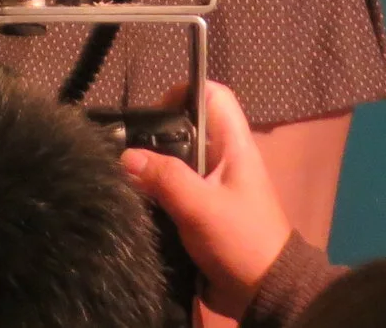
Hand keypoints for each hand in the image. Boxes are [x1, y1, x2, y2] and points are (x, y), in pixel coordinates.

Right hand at [122, 83, 294, 316]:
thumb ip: (165, 178)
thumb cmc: (240, 240)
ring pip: (176, 160)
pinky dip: (155, 192)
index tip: (152, 114)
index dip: (183, 92)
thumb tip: (125, 157)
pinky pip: (173, 189)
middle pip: (186, 126)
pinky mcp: (202, 210)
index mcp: (234, 146)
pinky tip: (135, 201)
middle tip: (126, 150)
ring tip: (123, 176)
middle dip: (155, 134)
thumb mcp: (201, 207)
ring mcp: (212, 185)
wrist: (263, 293)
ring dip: (152, 167)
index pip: (213, 94)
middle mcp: (223, 158)